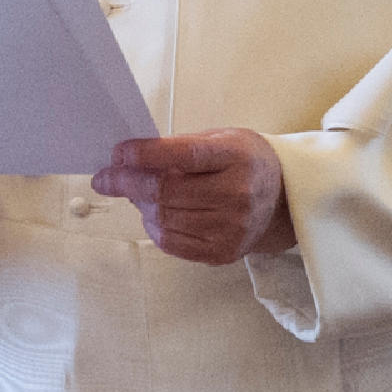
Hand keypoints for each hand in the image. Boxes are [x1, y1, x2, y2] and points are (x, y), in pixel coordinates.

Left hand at [96, 129, 292, 266]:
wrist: (284, 199)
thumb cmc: (244, 162)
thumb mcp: (221, 139)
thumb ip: (179, 148)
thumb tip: (129, 162)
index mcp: (236, 157)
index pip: (182, 156)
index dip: (144, 155)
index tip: (117, 153)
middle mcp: (237, 194)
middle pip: (166, 192)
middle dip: (127, 183)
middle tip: (107, 177)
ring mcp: (231, 228)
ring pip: (164, 218)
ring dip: (140, 205)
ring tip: (138, 193)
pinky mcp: (223, 253)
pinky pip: (171, 242)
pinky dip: (154, 226)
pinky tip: (155, 213)